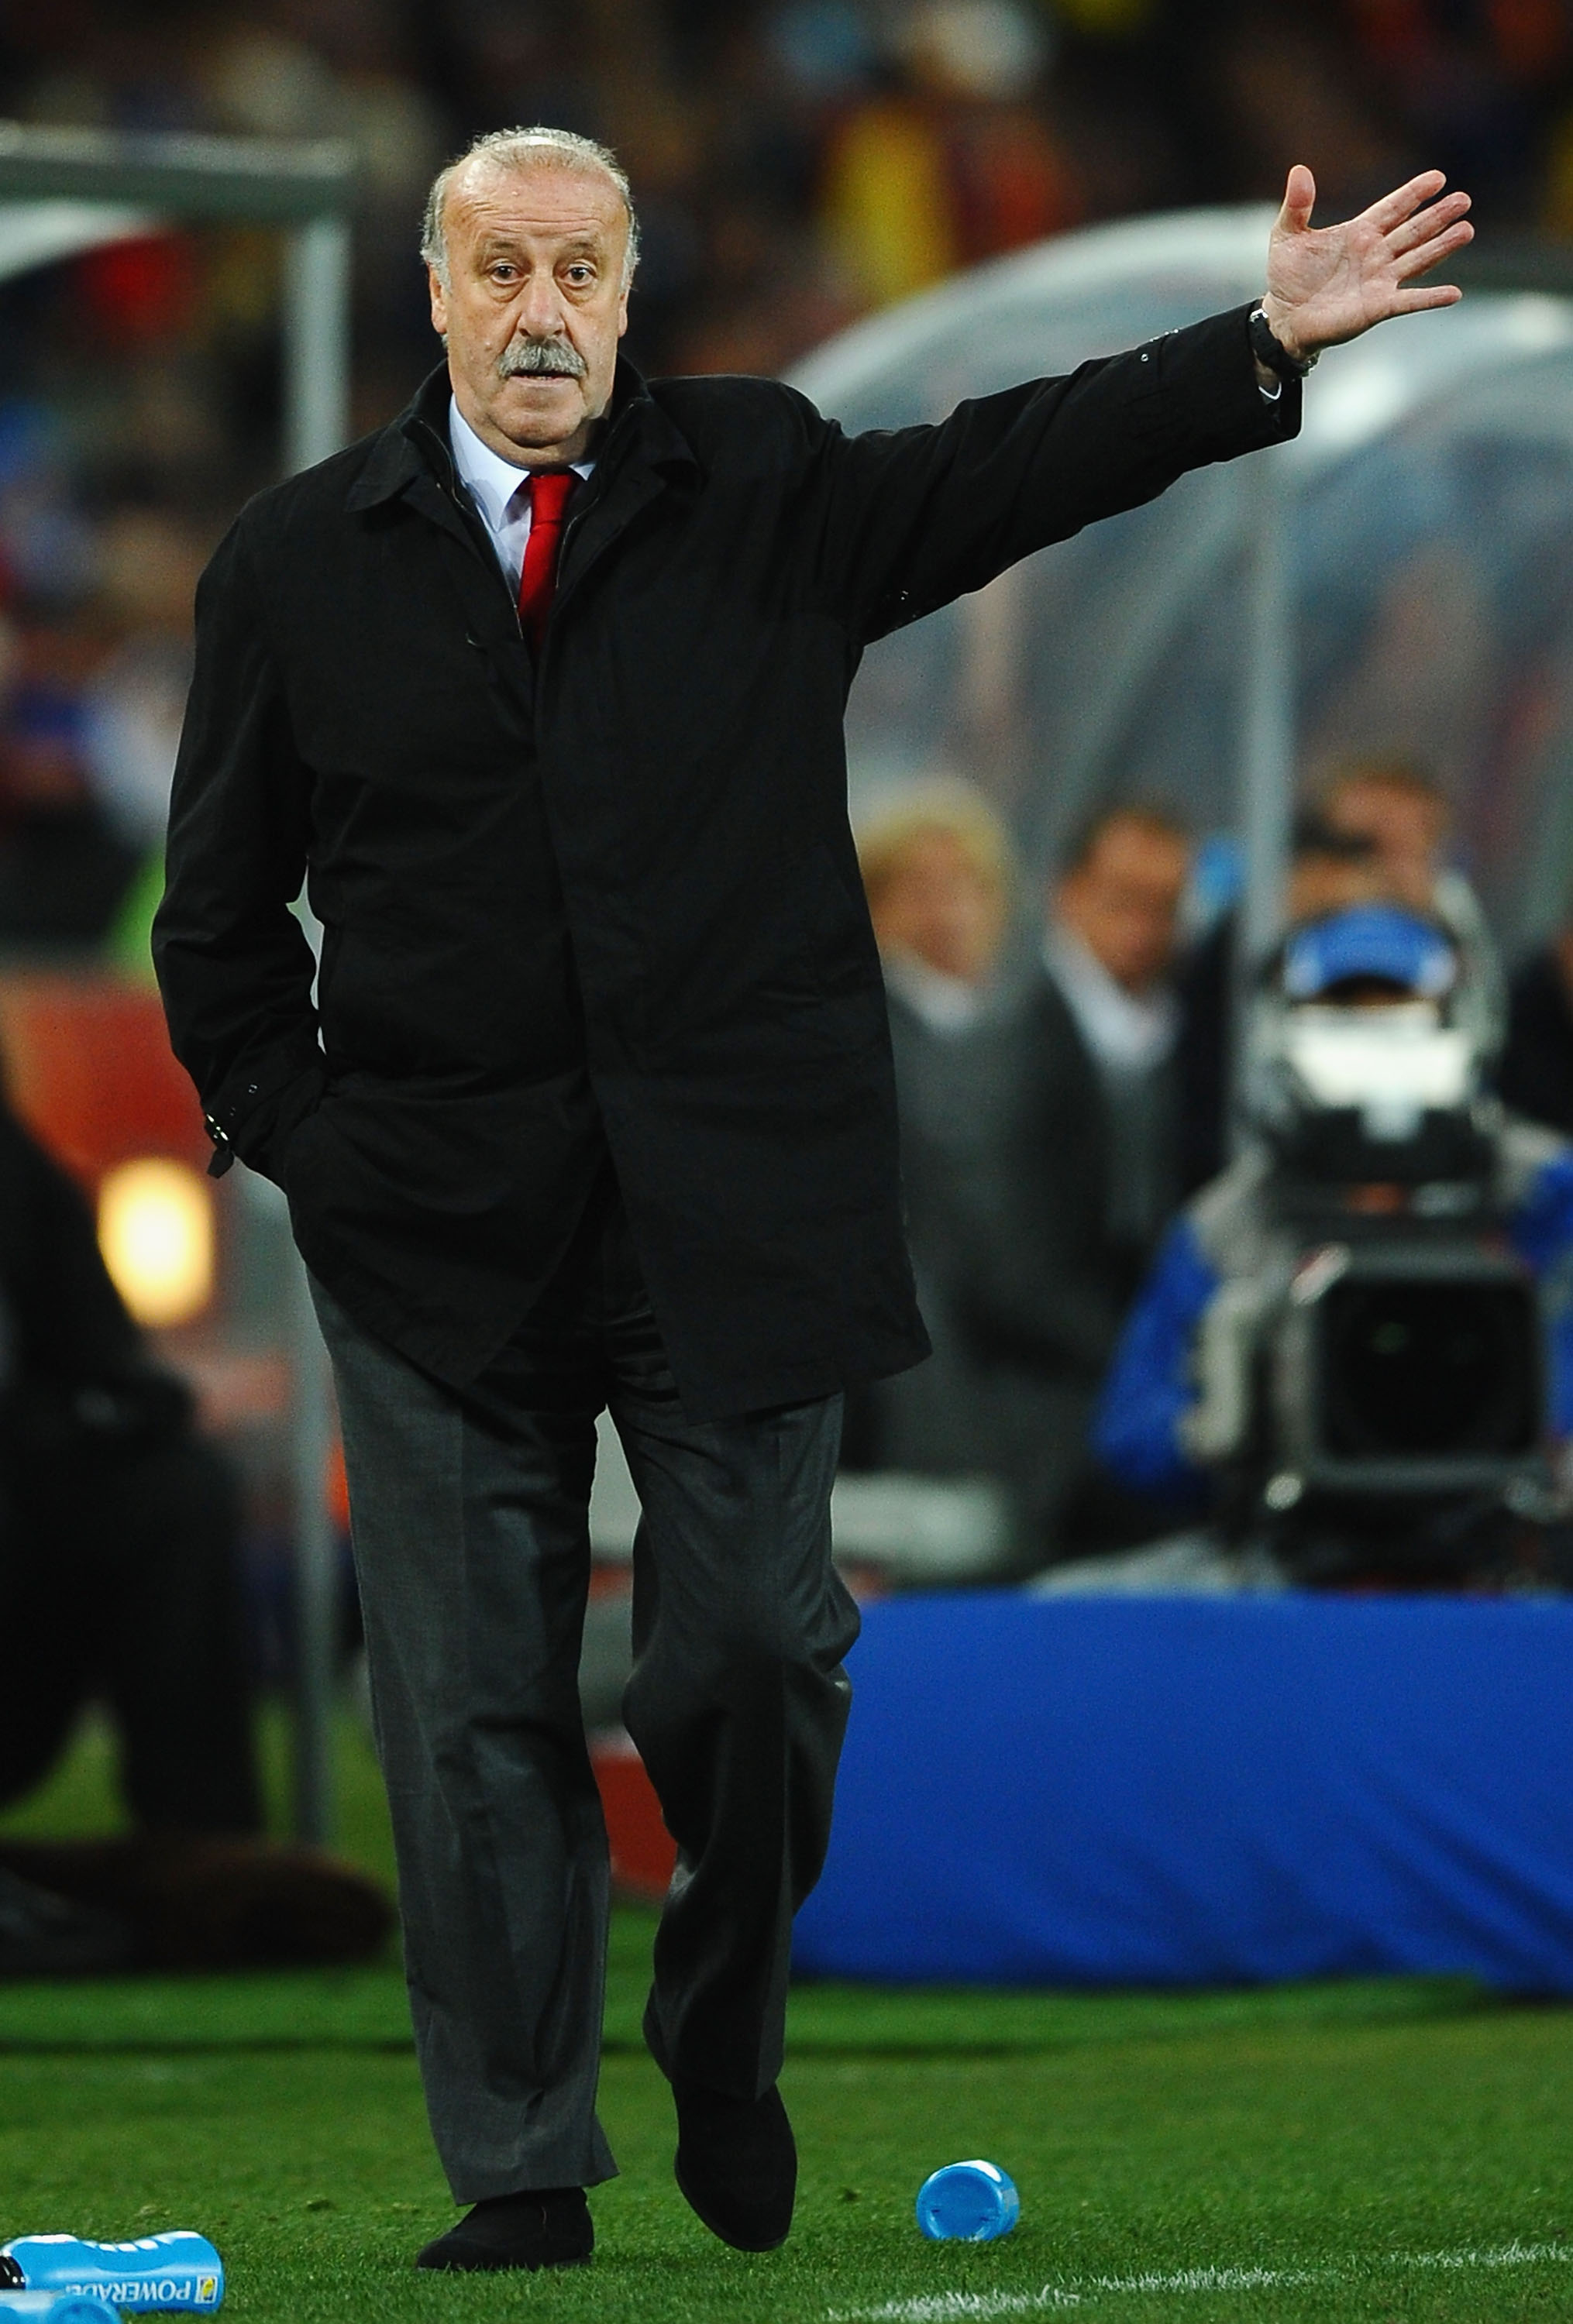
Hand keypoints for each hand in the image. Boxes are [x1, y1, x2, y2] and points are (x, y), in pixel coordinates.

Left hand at [1260, 163, 1472, 363]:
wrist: (1284, 318)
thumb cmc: (1288, 277)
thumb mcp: (1286, 235)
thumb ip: (1297, 205)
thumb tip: (1299, 169)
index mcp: (1360, 232)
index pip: (1393, 208)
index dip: (1414, 194)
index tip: (1438, 178)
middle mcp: (1376, 254)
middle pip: (1414, 231)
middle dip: (1438, 216)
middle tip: (1464, 200)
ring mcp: (1380, 280)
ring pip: (1418, 259)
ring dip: (1442, 247)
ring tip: (1466, 230)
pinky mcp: (1378, 307)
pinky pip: (1409, 301)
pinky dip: (1430, 298)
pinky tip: (1453, 294)